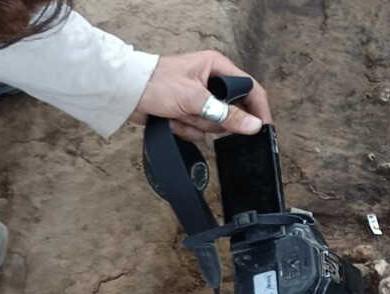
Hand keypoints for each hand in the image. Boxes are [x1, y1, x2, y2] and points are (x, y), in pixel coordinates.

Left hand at [131, 50, 272, 142]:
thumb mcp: (196, 99)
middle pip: (230, 112)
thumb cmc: (156, 83)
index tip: (262, 128)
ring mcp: (198, 99)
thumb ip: (227, 115)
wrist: (126, 93)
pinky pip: (197, 130)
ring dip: (194, 124)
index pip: (250, 88)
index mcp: (216, 67)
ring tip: (178, 113)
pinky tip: (171, 119)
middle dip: (212, 119)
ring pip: (212, 125)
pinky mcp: (187, 113)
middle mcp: (210, 82)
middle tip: (196, 113)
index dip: (258, 110)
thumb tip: (253, 126)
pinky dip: (184, 129)